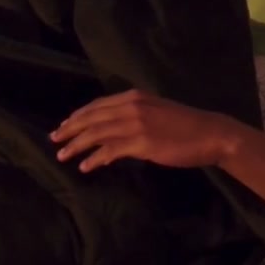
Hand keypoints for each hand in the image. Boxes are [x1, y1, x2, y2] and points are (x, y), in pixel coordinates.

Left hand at [49, 89, 233, 171]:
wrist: (210, 133)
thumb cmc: (186, 124)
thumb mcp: (157, 110)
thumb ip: (135, 114)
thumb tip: (114, 129)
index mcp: (134, 97)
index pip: (97, 105)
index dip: (78, 116)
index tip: (64, 126)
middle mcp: (132, 106)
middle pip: (92, 117)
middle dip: (70, 129)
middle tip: (54, 140)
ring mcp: (136, 124)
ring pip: (96, 133)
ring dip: (76, 145)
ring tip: (63, 156)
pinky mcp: (141, 142)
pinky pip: (110, 151)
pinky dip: (95, 159)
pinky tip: (86, 167)